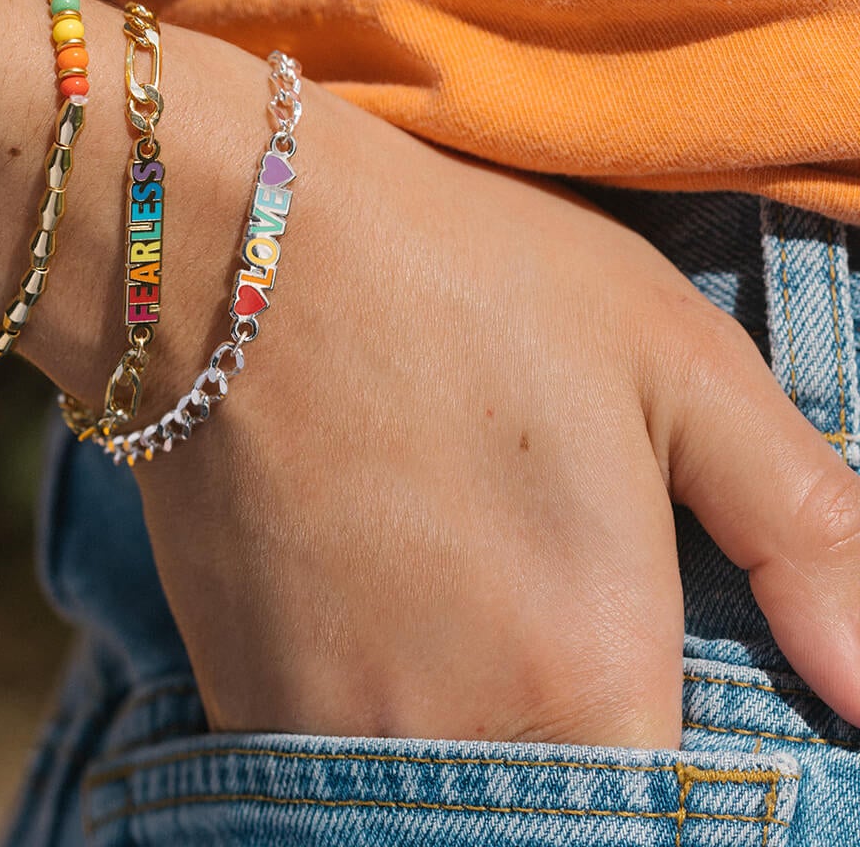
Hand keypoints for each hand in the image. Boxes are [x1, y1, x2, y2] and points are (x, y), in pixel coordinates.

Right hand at [133, 77, 859, 748]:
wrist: (231, 244)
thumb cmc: (460, 276)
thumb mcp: (670, 357)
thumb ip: (805, 529)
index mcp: (590, 670)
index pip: (683, 821)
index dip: (699, 783)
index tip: (659, 680)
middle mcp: (455, 738)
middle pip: (557, 818)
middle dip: (587, 763)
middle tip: (558, 626)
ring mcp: (327, 731)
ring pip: (446, 800)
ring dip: (483, 740)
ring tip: (473, 611)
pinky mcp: (240, 696)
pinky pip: (339, 772)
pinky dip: (389, 721)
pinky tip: (388, 613)